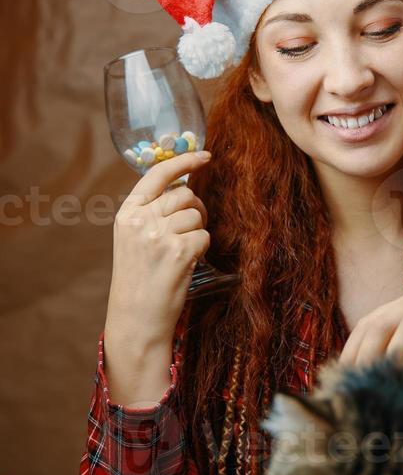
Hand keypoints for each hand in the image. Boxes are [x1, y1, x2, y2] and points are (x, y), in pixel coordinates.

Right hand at [105, 150, 211, 347]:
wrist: (136, 319)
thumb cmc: (139, 280)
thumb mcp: (133, 239)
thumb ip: (151, 212)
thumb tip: (184, 187)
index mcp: (127, 213)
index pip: (157, 173)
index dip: (184, 160)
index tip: (204, 155)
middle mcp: (140, 220)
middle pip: (185, 195)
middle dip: (196, 209)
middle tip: (190, 231)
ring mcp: (158, 235)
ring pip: (197, 215)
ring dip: (198, 231)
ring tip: (183, 251)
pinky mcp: (178, 252)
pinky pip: (204, 236)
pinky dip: (201, 249)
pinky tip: (186, 263)